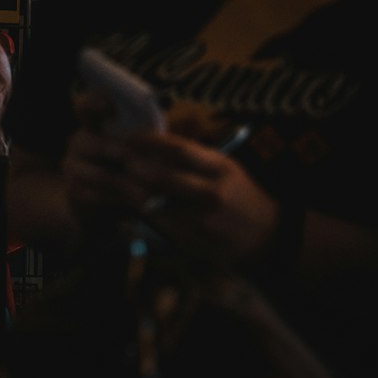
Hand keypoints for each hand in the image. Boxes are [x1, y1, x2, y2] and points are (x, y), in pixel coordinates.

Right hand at [61, 90, 154, 233]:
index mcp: (93, 125)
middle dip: (124, 153)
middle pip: (97, 143)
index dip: (95, 102)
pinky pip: (98, 197)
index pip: (85, 106)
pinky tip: (139, 206)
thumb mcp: (140, 150)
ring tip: (152, 192)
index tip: (111, 103)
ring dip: (128, 184)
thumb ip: (158, 135)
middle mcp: (78, 143)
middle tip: (149, 162)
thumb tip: (194, 119)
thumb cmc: (129, 171)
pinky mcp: (75, 193)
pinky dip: (120, 202)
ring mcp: (73, 168)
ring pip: (101, 174)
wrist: (101, 208)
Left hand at [119, 130, 278, 264]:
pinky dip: (140, 211)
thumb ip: (193, 156)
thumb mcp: (225, 167)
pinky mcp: (193, 241)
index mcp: (220, 168)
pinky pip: (160, 223)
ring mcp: (202, 220)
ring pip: (157, 203)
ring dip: (130, 190)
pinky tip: (125, 202)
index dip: (151, 142)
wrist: (266, 237)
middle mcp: (212, 193)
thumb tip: (153, 141)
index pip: (180, 150)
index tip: (130, 136)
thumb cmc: (239, 194)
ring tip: (111, 177)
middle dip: (134, 166)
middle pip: (164, 177)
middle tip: (112, 156)